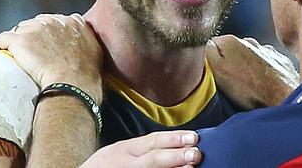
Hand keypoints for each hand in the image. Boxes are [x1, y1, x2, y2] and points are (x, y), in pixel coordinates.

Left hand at [0, 13, 103, 103]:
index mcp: (72, 22)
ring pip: (18, 30)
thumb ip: (86, 39)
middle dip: (31, 35)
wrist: (72, 85)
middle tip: (30, 53)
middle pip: (35, 24)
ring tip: (13, 55)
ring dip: (16, 41)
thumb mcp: (95, 51)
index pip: (54, 22)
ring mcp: (35, 29)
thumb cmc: (85, 75)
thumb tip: (81, 42)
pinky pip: (1, 39)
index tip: (45, 45)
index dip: (47, 33)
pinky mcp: (19, 40)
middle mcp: (54, 21)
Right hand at [79, 131, 200, 167]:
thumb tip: (176, 145)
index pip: (152, 141)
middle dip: (175, 156)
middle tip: (195, 153)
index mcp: (125, 149)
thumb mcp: (121, 150)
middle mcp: (127, 164)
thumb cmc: (106, 165)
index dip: (173, 139)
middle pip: (153, 159)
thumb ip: (144, 148)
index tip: (193, 137)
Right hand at [206, 35, 298, 109]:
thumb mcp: (217, 71)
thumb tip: (203, 44)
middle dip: (228, 63)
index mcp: (230, 41)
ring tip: (245, 86)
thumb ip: (206, 52)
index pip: (210, 44)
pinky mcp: (280, 62)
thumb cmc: (249, 89)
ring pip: (248, 57)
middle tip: (227, 82)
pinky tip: (261, 86)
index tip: (211, 73)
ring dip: (245, 67)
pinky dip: (262, 73)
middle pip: (230, 50)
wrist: (283, 99)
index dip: (208, 60)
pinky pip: (265, 65)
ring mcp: (266, 50)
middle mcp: (249, 41)